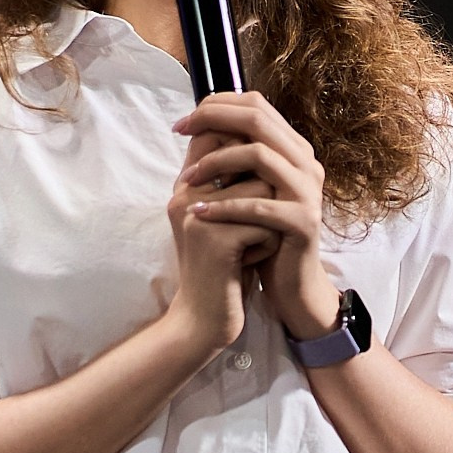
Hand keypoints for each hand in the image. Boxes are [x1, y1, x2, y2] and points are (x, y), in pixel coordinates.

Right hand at [164, 131, 275, 356]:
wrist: (204, 319)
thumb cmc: (222, 266)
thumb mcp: (221, 218)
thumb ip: (230, 182)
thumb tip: (257, 140)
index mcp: (184, 186)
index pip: (213, 134)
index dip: (245, 149)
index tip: (255, 185)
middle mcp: (184, 195)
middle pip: (243, 158)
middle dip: (263, 190)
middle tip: (254, 225)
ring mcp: (198, 216)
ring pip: (260, 190)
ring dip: (268, 220)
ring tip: (250, 246)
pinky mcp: (216, 241)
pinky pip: (264, 223)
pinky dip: (268, 243)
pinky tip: (251, 262)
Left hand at [173, 93, 338, 340]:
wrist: (291, 283)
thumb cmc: (262, 233)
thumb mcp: (247, 189)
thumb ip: (234, 156)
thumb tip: (198, 122)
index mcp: (293, 149)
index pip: (256, 105)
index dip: (216, 106)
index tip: (182, 122)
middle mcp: (306, 162)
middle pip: (258, 120)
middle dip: (212, 120)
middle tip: (179, 132)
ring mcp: (307, 191)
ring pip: (259, 156)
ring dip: (216, 162)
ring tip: (186, 180)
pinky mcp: (303, 222)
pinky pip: (259, 205)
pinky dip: (224, 207)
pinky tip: (198, 213)